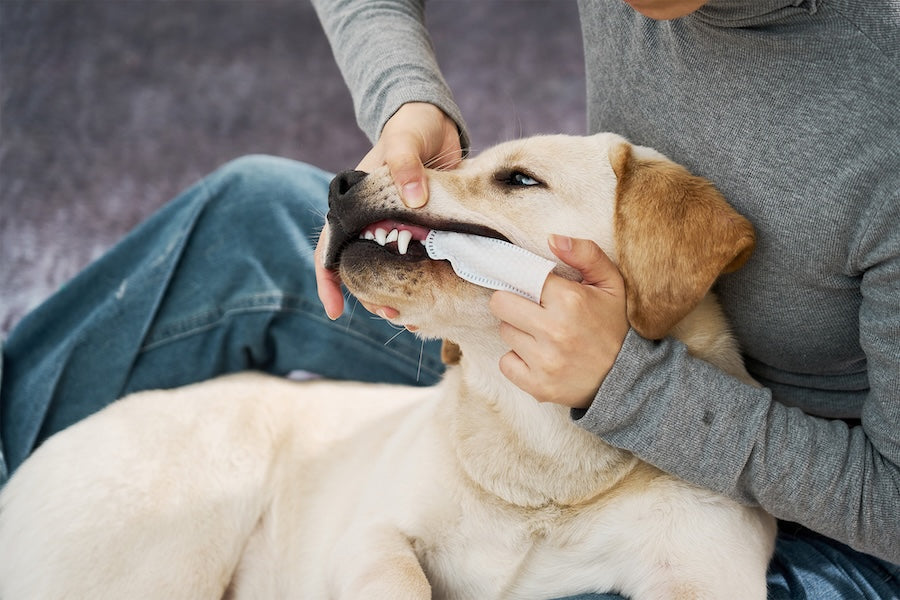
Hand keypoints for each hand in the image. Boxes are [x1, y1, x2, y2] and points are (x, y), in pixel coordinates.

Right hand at [316, 102, 462, 318]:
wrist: (435, 121)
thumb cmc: (411, 127)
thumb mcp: (406, 140)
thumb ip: (406, 163)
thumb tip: (412, 198)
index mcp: (354, 204)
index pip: (329, 246)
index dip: (328, 280)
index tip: (334, 310)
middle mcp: (370, 220)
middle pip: (358, 267)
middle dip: (367, 295)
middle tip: (390, 314)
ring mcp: (393, 227)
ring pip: (384, 269)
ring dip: (392, 292)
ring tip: (408, 315)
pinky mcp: (418, 229)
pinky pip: (412, 260)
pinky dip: (416, 279)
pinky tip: (428, 298)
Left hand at [490, 235, 628, 408]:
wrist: (631, 379)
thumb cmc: (615, 326)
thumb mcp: (611, 283)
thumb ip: (585, 253)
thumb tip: (551, 238)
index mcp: (570, 300)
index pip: (521, 278)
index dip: (524, 281)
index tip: (532, 287)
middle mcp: (554, 331)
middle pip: (500, 304)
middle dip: (513, 303)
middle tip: (531, 309)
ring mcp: (544, 361)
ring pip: (504, 331)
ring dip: (518, 330)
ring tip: (542, 334)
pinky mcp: (538, 385)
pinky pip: (505, 363)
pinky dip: (517, 359)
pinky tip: (538, 356)